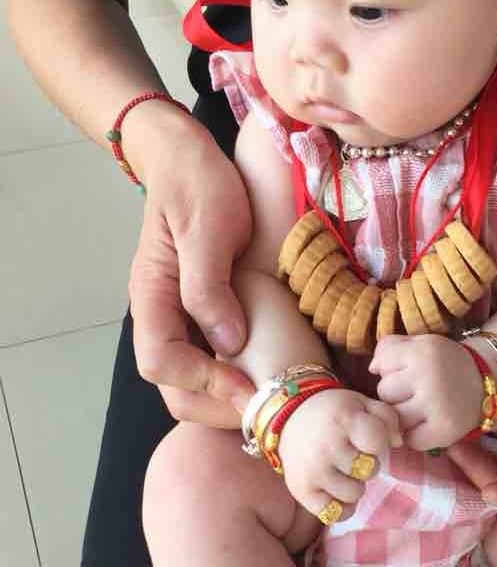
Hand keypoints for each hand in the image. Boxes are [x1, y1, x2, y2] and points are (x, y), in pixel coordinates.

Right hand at [125, 106, 255, 428]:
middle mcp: (159, 314)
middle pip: (173, 385)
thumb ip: (210, 285)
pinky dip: (235, 378)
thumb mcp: (208, 226)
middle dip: (218, 405)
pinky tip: (270, 375)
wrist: (186, 158)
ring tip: (273, 399)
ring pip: (190, 381)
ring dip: (227, 398)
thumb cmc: (197, 183)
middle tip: (269, 408)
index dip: (203, 381)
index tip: (248, 385)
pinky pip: (210, 361)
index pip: (160, 361)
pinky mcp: (200, 315)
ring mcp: (178, 317)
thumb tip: (228, 341)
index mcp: (152, 294)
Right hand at [280, 387, 402, 518]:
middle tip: (353, 455)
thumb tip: (399, 443)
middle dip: (367, 463)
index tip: (367, 439)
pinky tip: (337, 491)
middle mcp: (327, 446)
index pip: (378, 442)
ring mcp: (313, 470)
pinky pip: (334, 514)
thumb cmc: (334, 413)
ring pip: (354, 494)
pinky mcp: (301, 490)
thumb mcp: (363, 404)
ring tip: (343, 471)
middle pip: (370, 470)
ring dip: (354, 485)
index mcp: (344, 420)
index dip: (379, 443)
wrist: (290, 418)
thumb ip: (388, 417)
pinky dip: (341, 508)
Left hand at [369, 334, 482, 450]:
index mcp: (423, 352)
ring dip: (403, 415)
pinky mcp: (444, 432)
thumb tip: (372, 368)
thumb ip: (390, 347)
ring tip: (420, 407)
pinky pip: (410, 439)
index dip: (391, 369)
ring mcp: (437, 407)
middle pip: (385, 392)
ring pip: (395, 417)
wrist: (486, 384)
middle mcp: (430, 378)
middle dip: (395, 392)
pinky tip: (426, 423)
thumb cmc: (445, 364)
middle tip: (416, 391)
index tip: (407, 370)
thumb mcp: (420, 344)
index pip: (381, 364)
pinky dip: (414, 435)